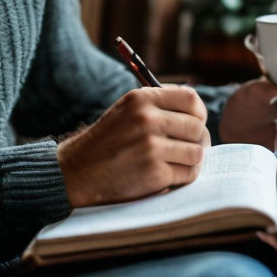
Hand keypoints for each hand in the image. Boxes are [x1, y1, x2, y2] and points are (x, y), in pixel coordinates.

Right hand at [57, 86, 210, 206]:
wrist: (77, 172)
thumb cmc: (107, 141)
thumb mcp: (126, 110)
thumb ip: (157, 104)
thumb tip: (196, 108)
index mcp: (141, 99)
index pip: (190, 98)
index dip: (198, 112)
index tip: (195, 122)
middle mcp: (147, 120)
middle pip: (197, 127)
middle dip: (197, 140)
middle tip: (189, 147)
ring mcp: (151, 147)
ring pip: (197, 152)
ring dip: (192, 161)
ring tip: (179, 162)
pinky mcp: (154, 174)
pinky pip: (188, 174)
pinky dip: (184, 177)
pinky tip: (171, 176)